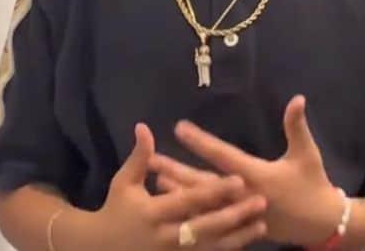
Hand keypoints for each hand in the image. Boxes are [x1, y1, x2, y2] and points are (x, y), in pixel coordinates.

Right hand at [92, 123, 268, 249]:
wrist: (101, 249)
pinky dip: (227, 250)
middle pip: (206, 226)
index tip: (239, 179)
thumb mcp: (124, 183)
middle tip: (261, 201)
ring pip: (211, 247)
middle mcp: (165, 236)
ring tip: (263, 224)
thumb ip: (139, 157)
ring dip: (238, 237)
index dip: (214, 191)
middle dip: (234, 215)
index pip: (189, 200)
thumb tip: (143, 126)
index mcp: (152, 213)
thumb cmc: (115, 209)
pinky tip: (247, 242)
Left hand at [171, 96, 345, 246]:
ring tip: (154, 178)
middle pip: (202, 182)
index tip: (179, 128)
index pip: (223, 156)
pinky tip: (173, 201)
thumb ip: (297, 126)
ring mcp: (239, 214)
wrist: (321, 224)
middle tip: (151, 159)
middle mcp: (243, 196)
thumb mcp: (307, 154)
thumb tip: (298, 99)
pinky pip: (208, 219)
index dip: (201, 142)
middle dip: (176, 169)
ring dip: (178, 190)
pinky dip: (190, 210)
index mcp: (257, 176)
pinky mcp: (239, 227)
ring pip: (202, 204)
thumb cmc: (313, 184)